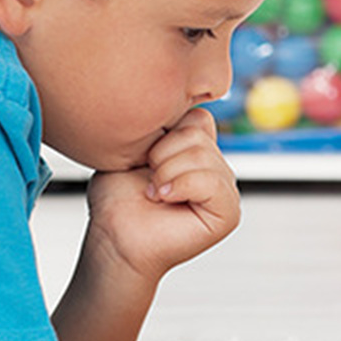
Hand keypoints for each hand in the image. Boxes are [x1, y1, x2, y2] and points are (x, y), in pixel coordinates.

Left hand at [84, 108, 241, 285]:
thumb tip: (179, 103)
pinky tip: (164, 199)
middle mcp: (216, 167)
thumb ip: (161, 125)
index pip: (197, 115)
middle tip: (148, 179)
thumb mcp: (134, 148)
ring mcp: (225, 189)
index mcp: (198, 151)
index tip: (144, 158)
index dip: (164, 132)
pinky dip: (180, 186)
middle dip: (161, 154)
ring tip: (154, 192)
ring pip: (201, 153)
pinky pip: (210, 180)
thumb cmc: (118, 199)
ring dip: (166, 172)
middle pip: (197, 132)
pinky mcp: (228, 212)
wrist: (112, 238)